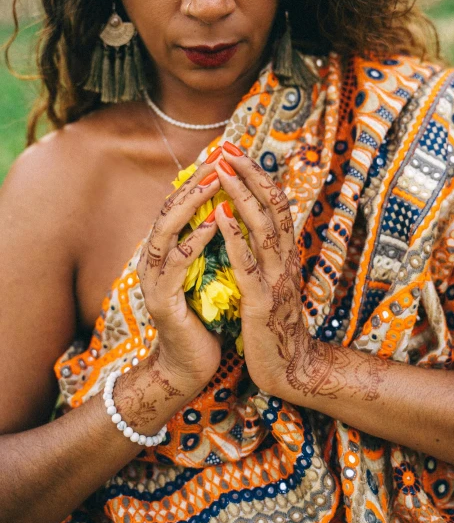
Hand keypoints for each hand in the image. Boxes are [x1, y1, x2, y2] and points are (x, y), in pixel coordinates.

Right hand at [137, 153, 223, 395]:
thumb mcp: (208, 271)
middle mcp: (154, 259)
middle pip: (170, 210)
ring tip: (215, 182)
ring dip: (192, 204)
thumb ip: (210, 243)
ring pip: (167, 230)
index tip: (222, 157)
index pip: (179, 206)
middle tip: (218, 159)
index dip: (197, 181)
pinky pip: (177, 263)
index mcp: (166, 251)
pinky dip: (193, 241)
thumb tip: (230, 207)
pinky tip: (211, 226)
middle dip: (194, 183)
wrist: (190, 365)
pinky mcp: (162, 300)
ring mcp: (154, 279)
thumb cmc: (204, 316)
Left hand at [213, 141, 313, 398]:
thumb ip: (267, 253)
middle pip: (273, 207)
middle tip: (228, 148)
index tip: (238, 152)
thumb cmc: (277, 324)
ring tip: (222, 170)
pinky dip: (234, 236)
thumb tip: (253, 222)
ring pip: (263, 227)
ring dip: (242, 195)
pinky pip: (247, 264)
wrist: (293, 369)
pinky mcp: (262, 301)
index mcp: (286, 254)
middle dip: (250, 174)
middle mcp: (286, 259)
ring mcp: (276, 279)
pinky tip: (219, 215)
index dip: (259, 176)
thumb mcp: (276, 281)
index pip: (277, 205)